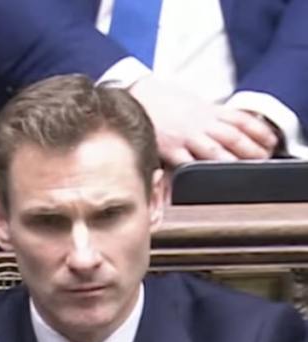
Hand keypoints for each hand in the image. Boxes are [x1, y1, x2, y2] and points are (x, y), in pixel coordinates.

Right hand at [130, 77, 276, 164]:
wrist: (136, 94)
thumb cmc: (163, 100)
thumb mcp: (194, 102)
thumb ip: (211, 115)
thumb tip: (230, 125)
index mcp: (208, 110)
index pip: (242, 120)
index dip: (259, 132)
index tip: (270, 142)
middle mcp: (200, 122)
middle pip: (233, 136)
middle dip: (251, 150)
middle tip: (261, 160)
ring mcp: (185, 136)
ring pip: (215, 151)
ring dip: (230, 163)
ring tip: (241, 173)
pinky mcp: (168, 148)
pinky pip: (186, 164)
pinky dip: (196, 173)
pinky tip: (206, 181)